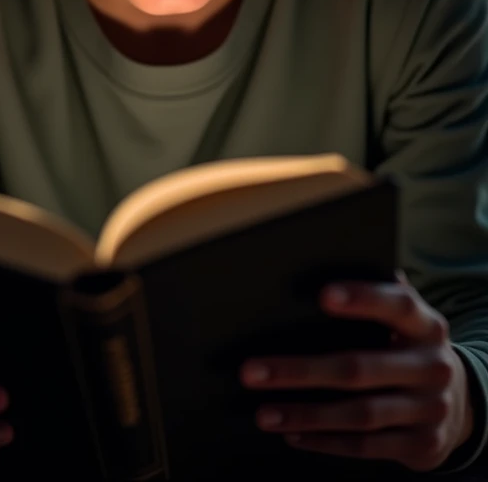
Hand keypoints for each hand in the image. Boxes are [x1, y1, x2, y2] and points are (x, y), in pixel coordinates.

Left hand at [240, 273, 474, 471]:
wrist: (459, 403)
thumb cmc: (410, 346)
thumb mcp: (406, 321)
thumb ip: (376, 296)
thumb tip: (321, 265)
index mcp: (427, 326)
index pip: (398, 306)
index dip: (362, 298)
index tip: (321, 296)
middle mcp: (432, 367)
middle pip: (360, 368)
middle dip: (300, 371)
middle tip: (251, 372)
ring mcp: (429, 410)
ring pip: (358, 414)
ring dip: (305, 414)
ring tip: (264, 413)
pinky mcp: (421, 446)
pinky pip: (365, 446)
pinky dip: (325, 442)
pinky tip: (292, 434)